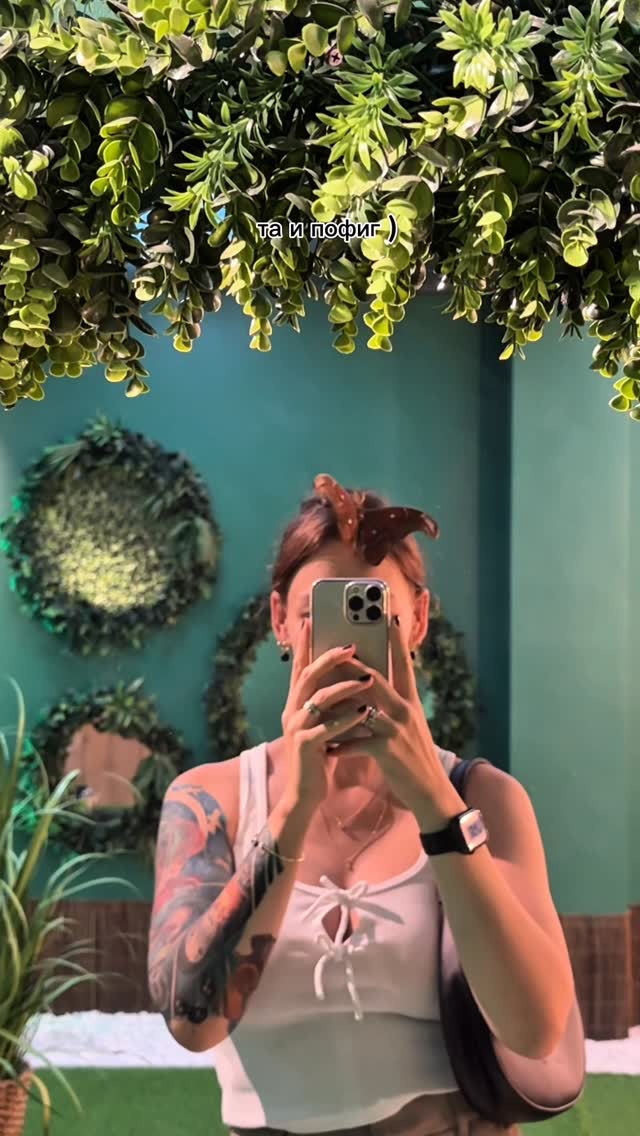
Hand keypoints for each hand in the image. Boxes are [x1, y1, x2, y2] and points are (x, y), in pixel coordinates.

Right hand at [280, 618, 375, 807]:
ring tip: (368, 678)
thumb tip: (353, 674)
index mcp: (296, 703)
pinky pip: (325, 728)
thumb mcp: (325, 722)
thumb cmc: (320, 755)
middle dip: (329, 658)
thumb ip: (332, 701)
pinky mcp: (304, 747)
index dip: (305, 644)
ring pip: (317, 699)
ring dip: (344, 686)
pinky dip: (345, 719)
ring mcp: (295, 728)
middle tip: (351, 645)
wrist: (306, 793)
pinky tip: (363, 713)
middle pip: (307, 676)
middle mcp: (292, 711)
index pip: (300, 667)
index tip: (313, 620)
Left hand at [326, 615, 448, 820]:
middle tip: (337, 648)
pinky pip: (357, 743)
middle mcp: (405, 710)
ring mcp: (397, 729)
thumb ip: (391, 703)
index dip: (396, 640)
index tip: (389, 616)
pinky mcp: (388, 750)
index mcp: (410, 701)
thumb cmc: (413, 756)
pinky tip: (327, 749)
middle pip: (377, 679)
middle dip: (354, 665)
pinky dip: (340, 746)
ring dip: (338, 704)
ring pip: (362, 707)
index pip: (403, 664)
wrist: (430, 791)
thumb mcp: (408, 725)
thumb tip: (368, 683)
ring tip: (316, 699)